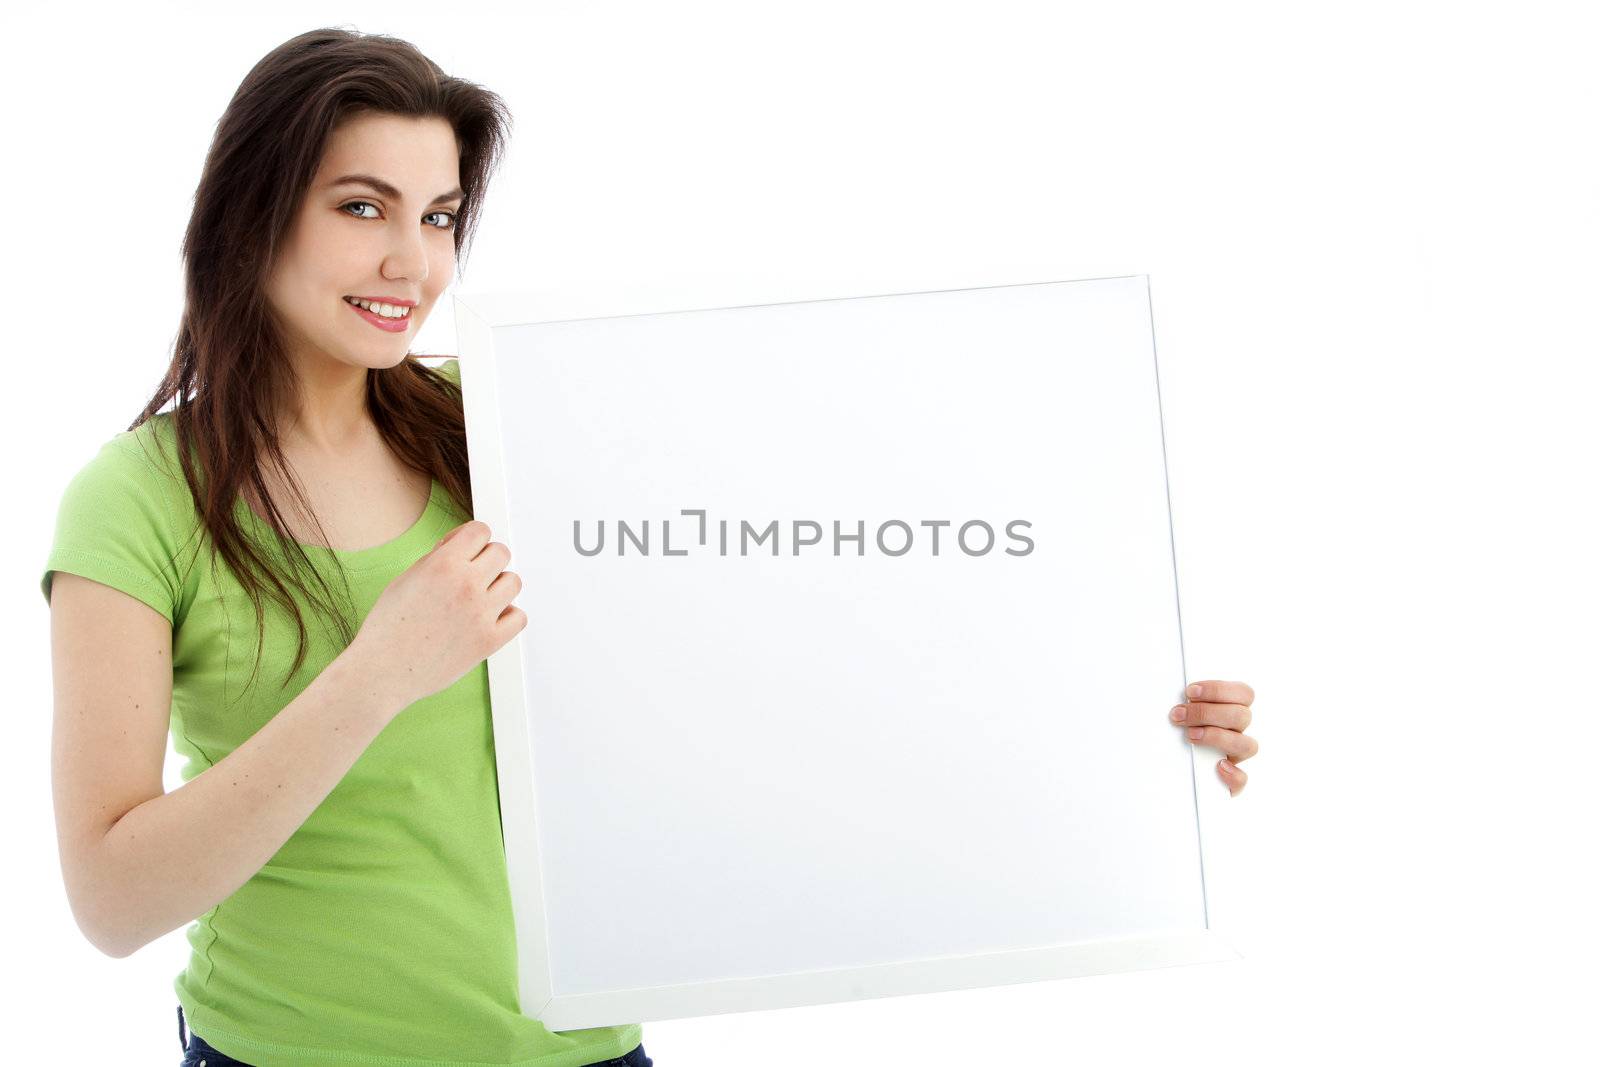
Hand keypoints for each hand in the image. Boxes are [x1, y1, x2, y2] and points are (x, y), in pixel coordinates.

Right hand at [349, 520, 526, 711]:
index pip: (480, 531)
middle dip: (486, 560)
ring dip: (499, 586)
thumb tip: (461, 547)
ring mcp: (481, 613)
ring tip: (479, 599)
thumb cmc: (388, 627)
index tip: (462, 553)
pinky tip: (488, 619)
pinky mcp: (489, 641)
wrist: (382, 670)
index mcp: (443, 564)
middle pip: (501, 553)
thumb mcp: (406, 578)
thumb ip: (438, 559)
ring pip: (513, 582)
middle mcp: (466, 585)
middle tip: (470, 577)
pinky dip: (507, 616)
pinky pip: (518, 616)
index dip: (471, 540)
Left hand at [1170, 680, 1257, 795]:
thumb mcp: (1179, 714)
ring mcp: (1236, 756)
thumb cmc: (1175, 734)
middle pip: (1241, 716)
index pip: (1243, 693)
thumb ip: (1185, 703)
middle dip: (1206, 712)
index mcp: (1231, 710)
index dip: (1218, 690)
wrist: (1166, 772)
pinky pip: (1241, 779)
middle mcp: (1237, 732)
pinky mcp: (1231, 781)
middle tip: (1179, 714)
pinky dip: (1232, 774)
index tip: (1190, 692)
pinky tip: (1218, 767)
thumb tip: (1178, 699)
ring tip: (1191, 736)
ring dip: (1217, 737)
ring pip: (1247, 745)